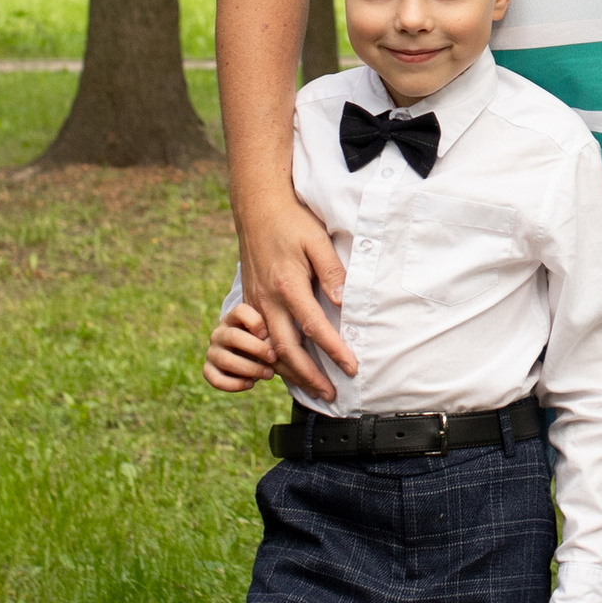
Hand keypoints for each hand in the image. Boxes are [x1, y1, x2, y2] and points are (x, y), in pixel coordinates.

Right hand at [204, 299, 281, 393]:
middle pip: (233, 337)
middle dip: (256, 349)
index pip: (240, 311)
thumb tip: (279, 346)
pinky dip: (234, 384)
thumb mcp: (268, 333)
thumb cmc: (263, 341)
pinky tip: (251, 384)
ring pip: (226, 360)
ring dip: (250, 369)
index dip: (255, 322)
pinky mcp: (209, 369)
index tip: (268, 333)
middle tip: (274, 357)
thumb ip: (271, 334)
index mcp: (234, 318)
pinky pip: (216, 379)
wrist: (250, 357)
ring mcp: (212, 351)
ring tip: (269, 374)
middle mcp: (219, 333)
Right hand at [238, 187, 359, 402]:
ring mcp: (255, 303)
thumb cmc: (291, 221)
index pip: (314, 327)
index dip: (333, 350)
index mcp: (287, 284)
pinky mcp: (250, 302)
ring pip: (270, 350)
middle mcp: (267, 299)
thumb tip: (343, 302)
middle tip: (330, 394)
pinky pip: (261, 339)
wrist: (257, 208)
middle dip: (309, 376)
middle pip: (286, 349)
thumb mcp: (317, 240)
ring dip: (291, 372)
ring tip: (313, 388)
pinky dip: (275, 359)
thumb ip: (331, 272)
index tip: (351, 367)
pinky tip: (288, 369)